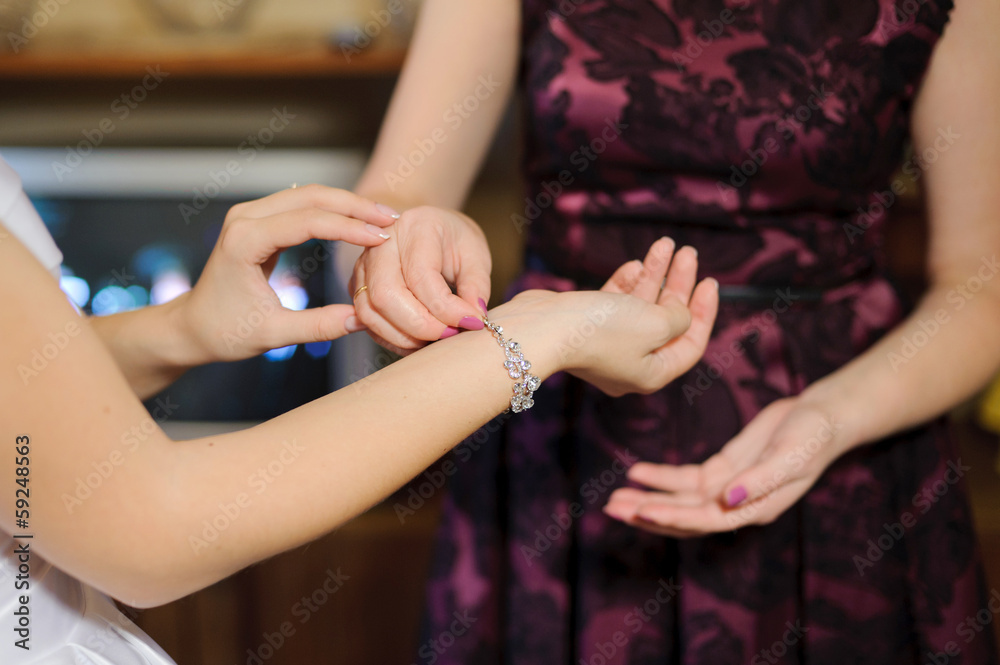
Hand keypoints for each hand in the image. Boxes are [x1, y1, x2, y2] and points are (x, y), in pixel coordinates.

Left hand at [175, 185, 398, 363]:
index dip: (348, 228)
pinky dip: (334, 209)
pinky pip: (302, 204)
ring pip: (309, 194)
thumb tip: (361, 319)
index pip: (306, 222)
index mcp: (244, 242)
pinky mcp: (259, 219)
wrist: (193, 326)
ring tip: (383, 219)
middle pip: (311, 196)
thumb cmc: (225, 332)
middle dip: (355, 206)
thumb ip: (317, 327)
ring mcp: (251, 214)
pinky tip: (360, 221)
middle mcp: (245, 218)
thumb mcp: (272, 335)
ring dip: (348, 204)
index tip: (382, 239)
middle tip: (392, 220)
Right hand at [350, 206, 491, 354]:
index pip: (421, 276)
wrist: (432, 228)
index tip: (470, 322)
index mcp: (416, 226)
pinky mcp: (357, 285)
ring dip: (404, 336)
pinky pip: (367, 320)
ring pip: (370, 312)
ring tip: (435, 338)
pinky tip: (418, 340)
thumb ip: (476, 287)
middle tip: (450, 334)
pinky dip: (393, 338)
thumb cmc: (454, 240)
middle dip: (420, 326)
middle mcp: (381, 242)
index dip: (446, 308)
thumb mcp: (476, 256)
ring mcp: (364, 264)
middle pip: (386, 295)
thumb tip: (471, 320)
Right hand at [579, 236, 718, 395]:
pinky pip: (615, 303)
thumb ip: (678, 318)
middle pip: (666, 322)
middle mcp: (630, 362)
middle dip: (679, 285)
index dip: (704, 312)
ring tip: (664, 245)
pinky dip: (627, 283)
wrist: (542, 328)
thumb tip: (679, 312)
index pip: (690, 345)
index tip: (710, 281)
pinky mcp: (585, 325)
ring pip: (640, 307)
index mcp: (651, 373)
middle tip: (688, 254)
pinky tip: (634, 265)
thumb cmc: (600, 332)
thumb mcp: (655, 324)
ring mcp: (606, 344)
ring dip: (654, 275)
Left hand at [603, 395, 850, 536]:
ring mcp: (726, 488)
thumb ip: (761, 479)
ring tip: (613, 499)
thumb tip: (730, 498)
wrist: (819, 417)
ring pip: (679, 499)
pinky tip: (636, 473)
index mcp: (754, 508)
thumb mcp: (791, 457)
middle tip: (612, 510)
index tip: (644, 511)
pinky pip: (684, 478)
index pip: (706, 520)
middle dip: (648, 513)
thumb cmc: (812, 438)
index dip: (674, 517)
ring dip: (647, 499)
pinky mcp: (721, 469)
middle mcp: (735, 505)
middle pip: (684, 516)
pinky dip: (660, 477)